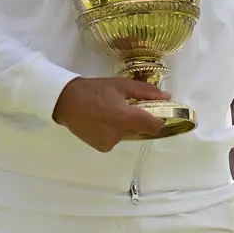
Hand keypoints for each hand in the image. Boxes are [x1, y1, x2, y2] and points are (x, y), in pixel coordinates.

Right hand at [52, 76, 171, 151]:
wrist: (66, 101)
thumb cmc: (95, 90)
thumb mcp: (121, 85)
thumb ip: (146, 92)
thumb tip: (167, 97)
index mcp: (126, 118)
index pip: (154, 127)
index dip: (158, 119)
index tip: (156, 111)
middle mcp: (119, 135)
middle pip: (141, 130)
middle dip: (139, 120)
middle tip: (128, 106)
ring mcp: (110, 143)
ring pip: (128, 135)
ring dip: (126, 126)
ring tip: (111, 111)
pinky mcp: (101, 147)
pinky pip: (116, 139)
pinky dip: (114, 132)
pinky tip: (103, 120)